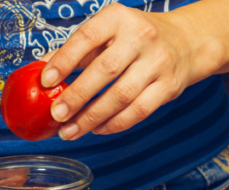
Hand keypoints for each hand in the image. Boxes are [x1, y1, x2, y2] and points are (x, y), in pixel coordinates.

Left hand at [40, 3, 217, 140]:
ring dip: (92, 117)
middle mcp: (141, 37)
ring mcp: (157, 62)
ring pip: (121, 96)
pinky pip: (138, 111)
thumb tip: (42, 68)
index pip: (87, 37)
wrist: (186, 42)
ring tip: (70, 131)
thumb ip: (77, 50)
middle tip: (56, 115)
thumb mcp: (108, 32)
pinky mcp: (168, 86)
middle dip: (77, 96)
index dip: (65, 60)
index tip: (46, 81)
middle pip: (105, 71)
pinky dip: (114, 124)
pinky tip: (97, 129)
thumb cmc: (136, 38)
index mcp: (119, 18)